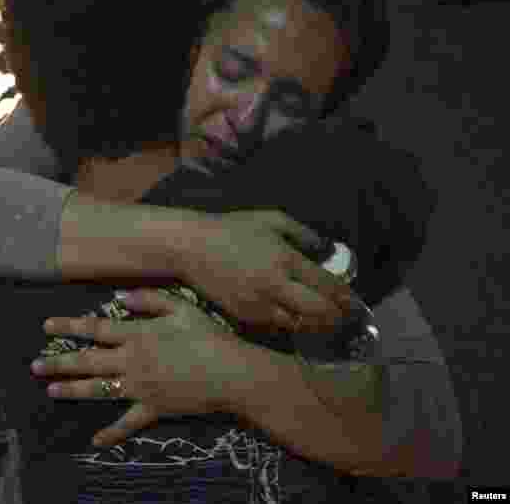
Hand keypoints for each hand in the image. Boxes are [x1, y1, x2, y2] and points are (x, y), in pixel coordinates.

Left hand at [33, 289, 246, 445]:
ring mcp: (139, 387)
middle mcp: (130, 361)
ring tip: (50, 391)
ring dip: (71, 390)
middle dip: (58, 363)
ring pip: (97, 389)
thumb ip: (149, 300)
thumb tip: (121, 297)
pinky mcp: (152, 409)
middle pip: (87, 361)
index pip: (94, 329)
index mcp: (136, 335)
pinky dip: (110, 433)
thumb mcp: (181, 308)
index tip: (45, 326)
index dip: (68, 326)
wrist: (230, 373)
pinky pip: (127, 423)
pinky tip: (94, 440)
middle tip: (33, 366)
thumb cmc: (208, 337)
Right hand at [182, 210, 353, 332]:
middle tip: (347, 320)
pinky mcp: (244, 315)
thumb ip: (303, 234)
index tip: (356, 304)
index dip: (347, 299)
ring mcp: (258, 303)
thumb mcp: (270, 219)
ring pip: (299, 325)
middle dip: (338, 318)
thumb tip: (328, 250)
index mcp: (284, 259)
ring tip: (326, 323)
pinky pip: (276, 327)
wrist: (190, 247)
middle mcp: (274, 285)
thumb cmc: (231, 229)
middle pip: (319, 312)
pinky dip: (291, 326)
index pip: (327, 286)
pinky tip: (297, 320)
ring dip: (316, 326)